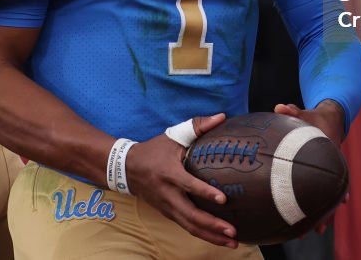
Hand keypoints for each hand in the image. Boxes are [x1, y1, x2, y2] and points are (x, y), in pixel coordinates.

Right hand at [125, 114, 239, 248]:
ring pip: (190, 226)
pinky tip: (219, 240)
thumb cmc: (154, 151)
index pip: (188, 185)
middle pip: (191, 215)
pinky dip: (203, 235)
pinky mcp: (168, 214)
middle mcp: (168, 194)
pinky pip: (187, 227)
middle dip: (212, 226)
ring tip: (233, 243)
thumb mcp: (172, 136)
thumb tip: (221, 117)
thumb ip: (197, 126)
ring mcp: (167, 207)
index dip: (205, 192)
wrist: (127, 169)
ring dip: (211, 236)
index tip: (223, 200)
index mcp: (170, 173)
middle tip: (233, 232)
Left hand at [275, 101, 347, 234]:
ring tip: (315, 233)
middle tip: (315, 231)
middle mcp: (332, 166)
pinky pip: (324, 192)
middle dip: (325, 213)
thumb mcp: (305, 113)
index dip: (328, 191)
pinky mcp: (326, 173)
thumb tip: (278, 106)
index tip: (325, 205)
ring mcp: (331, 172)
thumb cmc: (315, 118)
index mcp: (328, 154)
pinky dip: (321, 205)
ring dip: (323, 214)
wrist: (333, 117)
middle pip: (331, 193)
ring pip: (328, 197)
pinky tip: (315, 221)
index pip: (328, 174)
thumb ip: (292, 111)